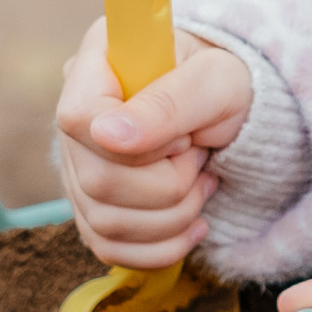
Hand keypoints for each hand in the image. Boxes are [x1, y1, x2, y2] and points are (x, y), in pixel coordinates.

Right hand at [53, 22, 252, 267]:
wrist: (235, 107)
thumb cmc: (226, 81)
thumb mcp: (217, 81)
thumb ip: (168, 103)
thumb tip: (107, 135)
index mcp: (96, 63)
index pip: (79, 119)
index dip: (138, 144)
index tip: (183, 136)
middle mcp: (76, 117)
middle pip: (97, 183)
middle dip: (168, 185)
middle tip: (199, 156)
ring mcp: (78, 165)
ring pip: (105, 224)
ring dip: (172, 216)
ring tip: (199, 180)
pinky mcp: (92, 205)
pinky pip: (110, 249)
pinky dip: (162, 247)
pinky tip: (193, 223)